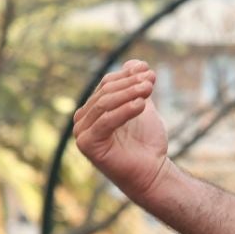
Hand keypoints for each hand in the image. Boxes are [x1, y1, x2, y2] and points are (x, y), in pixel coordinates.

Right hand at [74, 60, 171, 202]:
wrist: (152, 171)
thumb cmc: (147, 142)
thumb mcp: (143, 107)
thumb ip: (137, 86)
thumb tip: (136, 61)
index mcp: (92, 109)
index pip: (107, 85)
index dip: (128, 75)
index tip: (149, 70)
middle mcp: (82, 120)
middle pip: (106, 93)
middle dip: (130, 84)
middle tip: (152, 79)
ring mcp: (82, 133)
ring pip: (105, 105)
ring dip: (129, 94)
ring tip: (149, 88)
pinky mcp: (87, 145)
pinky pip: (106, 122)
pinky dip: (124, 111)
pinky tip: (141, 105)